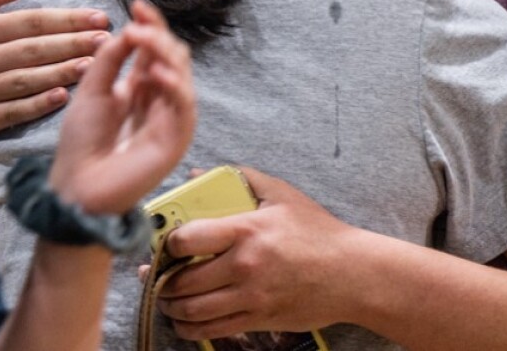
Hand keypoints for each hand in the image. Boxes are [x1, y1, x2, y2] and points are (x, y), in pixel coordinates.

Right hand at [0, 0, 110, 136]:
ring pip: (28, 79)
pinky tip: (62, 98)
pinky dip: (37, 105)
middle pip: (35, 49)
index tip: (99, 17)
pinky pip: (12, 111)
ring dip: (62, 72)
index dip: (67, 19)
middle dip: (74, 43)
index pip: (31, 21)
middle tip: (107, 40)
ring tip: (93, 66)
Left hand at [47, 0, 193, 215]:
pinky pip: (184, 106)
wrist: (77, 185)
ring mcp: (169, 118)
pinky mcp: (175, 139)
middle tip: (137, 25)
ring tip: (142, 39)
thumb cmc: (81, 142)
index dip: (149, 26)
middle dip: (157, 35)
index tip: (137, 4)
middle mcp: (158, 99)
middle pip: (172, 57)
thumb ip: (109, 60)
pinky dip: (175, 85)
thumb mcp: (91, 90)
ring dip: (164, 52)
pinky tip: (157, 71)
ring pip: (180, 75)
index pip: (153, 49)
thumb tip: (128, 29)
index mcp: (139, 87)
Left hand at [155, 167, 358, 338]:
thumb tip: (196, 175)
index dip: (166, 243)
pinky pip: (214, 330)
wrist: (353, 274)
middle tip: (153, 276)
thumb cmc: (317, 231)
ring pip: (194, 310)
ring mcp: (251, 298)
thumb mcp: (280, 194)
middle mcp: (244, 267)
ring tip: (164, 299)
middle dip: (161, 280)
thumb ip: (238, 179)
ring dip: (171, 307)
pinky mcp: (260, 320)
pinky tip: (183, 321)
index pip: (187, 239)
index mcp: (246, 231)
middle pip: (183, 279)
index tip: (162, 243)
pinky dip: (191, 329)